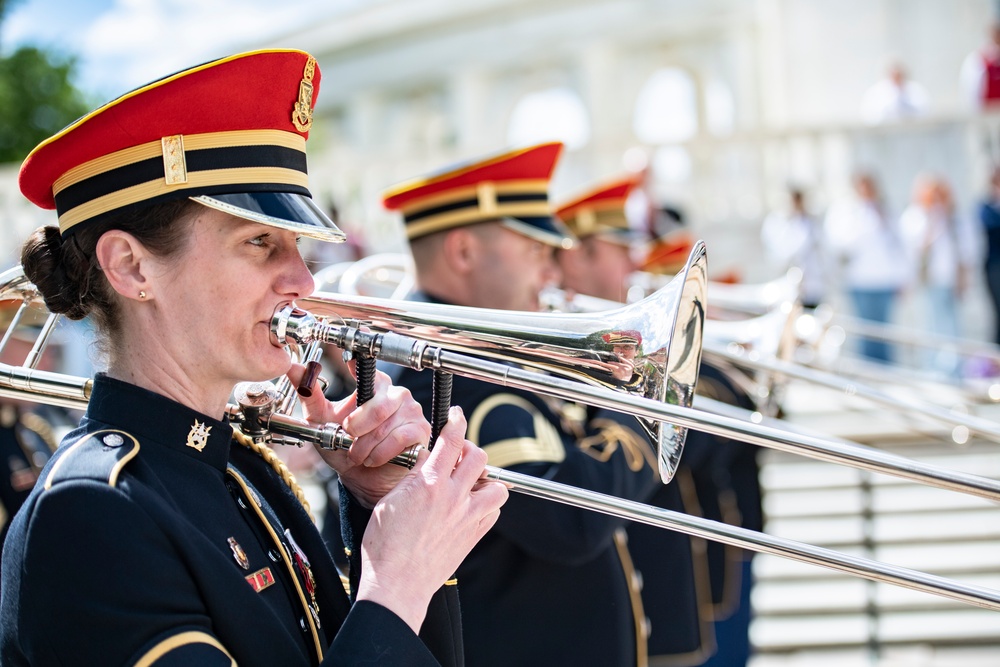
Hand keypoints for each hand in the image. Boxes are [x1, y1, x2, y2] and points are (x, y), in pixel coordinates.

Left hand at [286, 362, 430, 507]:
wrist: (362, 478)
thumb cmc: (344, 447)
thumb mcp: (322, 422)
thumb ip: (310, 396)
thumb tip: (293, 369)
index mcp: (374, 384)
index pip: (369, 364)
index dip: (361, 359)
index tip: (351, 354)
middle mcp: (396, 393)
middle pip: (376, 406)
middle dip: (356, 428)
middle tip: (348, 437)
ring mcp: (412, 411)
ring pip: (384, 426)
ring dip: (364, 447)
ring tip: (358, 454)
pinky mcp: (420, 431)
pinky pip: (398, 439)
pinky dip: (379, 454)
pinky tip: (373, 459)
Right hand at [354, 406, 508, 631]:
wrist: (396, 585)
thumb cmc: (384, 546)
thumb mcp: (390, 501)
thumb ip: (412, 478)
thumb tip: (426, 461)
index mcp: (429, 485)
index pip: (451, 441)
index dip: (456, 422)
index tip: (456, 416)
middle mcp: (453, 498)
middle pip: (478, 458)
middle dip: (470, 450)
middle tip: (458, 455)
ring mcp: (467, 518)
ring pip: (496, 486)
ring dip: (485, 478)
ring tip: (469, 482)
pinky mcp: (473, 536)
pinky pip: (493, 512)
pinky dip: (487, 503)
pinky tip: (471, 505)